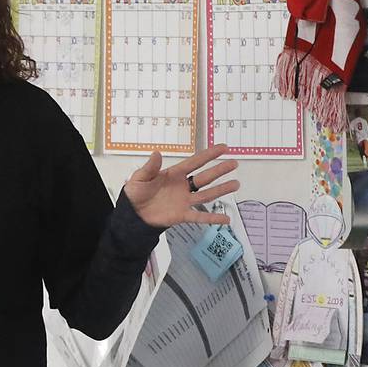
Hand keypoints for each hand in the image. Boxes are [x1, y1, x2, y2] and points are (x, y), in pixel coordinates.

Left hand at [123, 144, 238, 228]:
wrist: (132, 214)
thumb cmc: (135, 193)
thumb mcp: (140, 178)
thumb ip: (150, 167)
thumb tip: (156, 153)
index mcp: (174, 174)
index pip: (194, 162)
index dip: (209, 155)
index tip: (223, 148)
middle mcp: (182, 186)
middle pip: (204, 177)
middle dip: (219, 170)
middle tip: (234, 163)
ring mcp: (184, 201)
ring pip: (206, 194)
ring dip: (221, 189)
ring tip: (236, 184)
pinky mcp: (182, 215)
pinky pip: (200, 217)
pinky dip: (213, 218)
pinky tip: (226, 218)